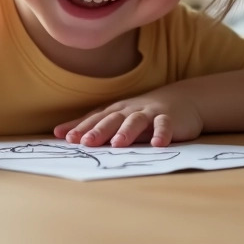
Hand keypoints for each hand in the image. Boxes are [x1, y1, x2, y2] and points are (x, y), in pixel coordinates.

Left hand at [53, 89, 202, 147]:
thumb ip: (92, 127)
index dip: (81, 128)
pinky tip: (157, 144)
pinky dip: (161, 134)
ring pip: (136, 121)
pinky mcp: (169, 118)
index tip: (66, 138)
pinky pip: (164, 125)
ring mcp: (150, 113)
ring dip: (126, 131)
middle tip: (86, 143)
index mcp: (116, 111)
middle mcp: (130, 110)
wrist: (182, 99)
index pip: (95, 119)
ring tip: (117, 144)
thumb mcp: (118, 118)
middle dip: (98, 130)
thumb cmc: (143, 113)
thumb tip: (61, 134)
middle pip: (112, 119)